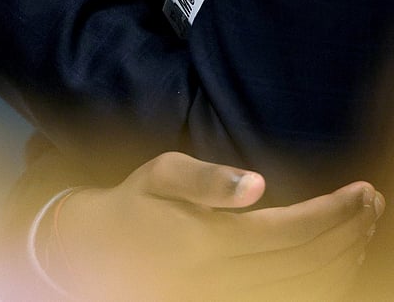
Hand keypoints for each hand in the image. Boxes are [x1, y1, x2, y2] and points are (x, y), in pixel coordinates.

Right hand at [49, 152, 382, 300]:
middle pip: (309, 262)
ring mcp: (227, 298)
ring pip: (308, 288)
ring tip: (361, 225)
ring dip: (345, 257)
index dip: (335, 213)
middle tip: (371, 202)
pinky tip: (338, 256)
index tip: (360, 192)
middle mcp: (222, 278)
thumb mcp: (159, 174)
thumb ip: (207, 179)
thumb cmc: (135, 205)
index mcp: (207, 241)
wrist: (98, 254)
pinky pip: (293, 300)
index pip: (292, 231)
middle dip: (349, 231)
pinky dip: (328, 281)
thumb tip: (257, 184)